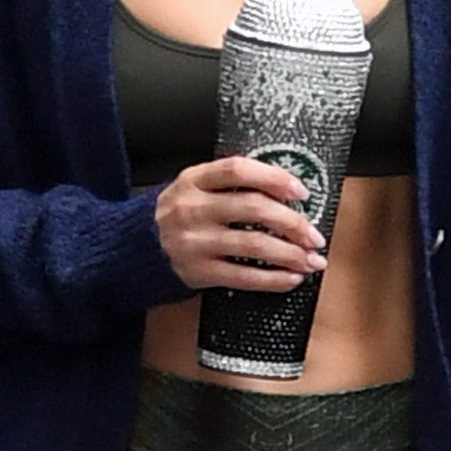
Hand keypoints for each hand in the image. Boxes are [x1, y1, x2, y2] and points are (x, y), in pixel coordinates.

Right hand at [154, 155, 326, 294]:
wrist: (134, 248)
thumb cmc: (176, 214)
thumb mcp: (193, 186)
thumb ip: (229, 183)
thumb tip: (285, 190)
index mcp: (194, 180)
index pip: (238, 170)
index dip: (273, 178)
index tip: (300, 190)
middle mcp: (192, 209)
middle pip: (253, 209)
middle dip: (293, 223)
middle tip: (315, 235)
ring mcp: (194, 242)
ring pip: (253, 246)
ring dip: (290, 254)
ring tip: (312, 260)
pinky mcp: (197, 271)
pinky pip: (242, 277)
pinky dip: (272, 279)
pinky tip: (291, 278)